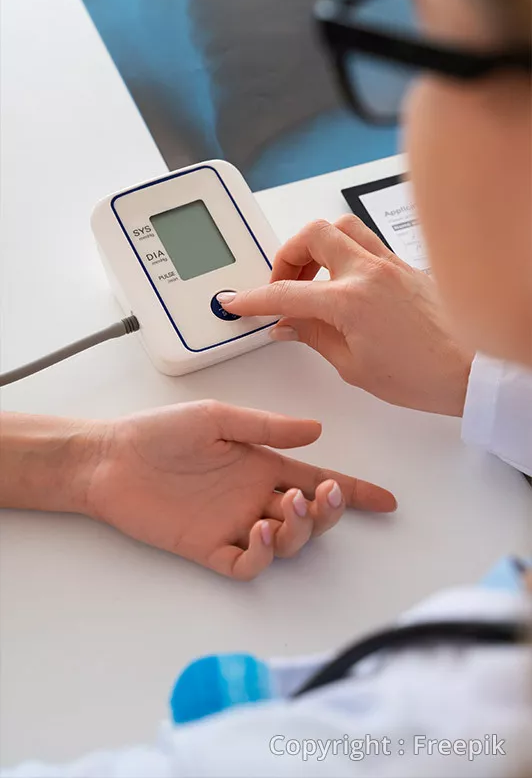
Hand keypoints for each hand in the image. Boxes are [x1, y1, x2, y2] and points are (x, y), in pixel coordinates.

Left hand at [88, 401, 395, 579]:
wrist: (112, 458)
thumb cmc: (161, 433)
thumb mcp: (218, 419)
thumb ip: (266, 427)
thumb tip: (317, 431)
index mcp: (262, 465)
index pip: (317, 480)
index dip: (355, 492)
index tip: (386, 500)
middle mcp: (254, 498)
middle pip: (311, 517)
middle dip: (329, 511)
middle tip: (323, 495)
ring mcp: (233, 525)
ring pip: (287, 543)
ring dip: (299, 530)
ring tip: (286, 507)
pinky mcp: (208, 548)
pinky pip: (247, 564)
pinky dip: (263, 555)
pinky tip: (258, 530)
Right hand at [219, 216, 472, 415]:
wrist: (472, 370)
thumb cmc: (425, 375)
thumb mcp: (354, 367)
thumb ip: (314, 337)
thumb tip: (288, 325)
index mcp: (351, 301)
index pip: (286, 292)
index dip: (254, 298)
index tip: (237, 302)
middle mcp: (370, 272)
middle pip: (313, 234)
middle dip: (286, 255)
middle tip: (281, 284)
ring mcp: (391, 264)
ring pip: (342, 226)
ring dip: (317, 245)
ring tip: (310, 277)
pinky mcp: (406, 266)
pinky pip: (366, 243)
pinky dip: (344, 253)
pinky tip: (342, 281)